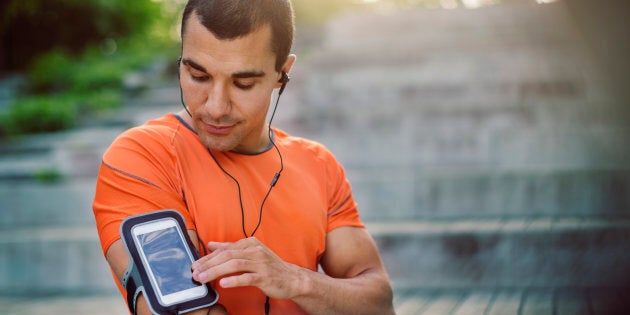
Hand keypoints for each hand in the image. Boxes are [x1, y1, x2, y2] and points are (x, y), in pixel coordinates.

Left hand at [191, 237, 306, 299]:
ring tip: (203, 278)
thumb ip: (231, 248)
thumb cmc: (270, 267)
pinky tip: (223, 283)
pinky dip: (234, 280)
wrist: (292, 278)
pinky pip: (247, 277)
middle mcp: (255, 250)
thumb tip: (211, 244)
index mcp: (250, 243)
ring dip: (216, 272)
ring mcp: (261, 263)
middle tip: (195, 273)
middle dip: (208, 264)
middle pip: (227, 256)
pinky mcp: (266, 277)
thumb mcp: (250, 253)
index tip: (196, 265)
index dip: (208, 257)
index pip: (225, 249)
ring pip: (235, 265)